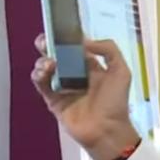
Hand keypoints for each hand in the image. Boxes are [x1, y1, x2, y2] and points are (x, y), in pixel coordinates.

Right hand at [31, 34, 141, 159]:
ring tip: (49, 63)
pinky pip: (41, 84)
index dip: (66, 37)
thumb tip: (85, 41)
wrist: (106, 130)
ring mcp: (62, 86)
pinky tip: (43, 72)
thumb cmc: (115, 101)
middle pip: (56, 54)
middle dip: (48, 45)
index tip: (58, 29)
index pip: (75, 46)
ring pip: (46, 67)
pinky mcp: (53, 99)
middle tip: (44, 41)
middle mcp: (75, 73)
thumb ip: (108, 49)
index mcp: (91, 65)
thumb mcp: (121, 71)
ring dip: (43, 60)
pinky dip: (38, 75)